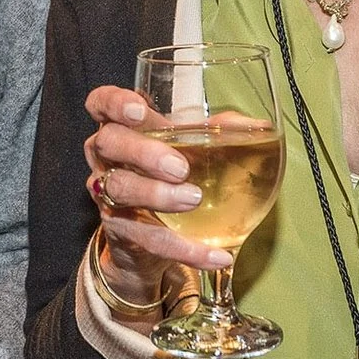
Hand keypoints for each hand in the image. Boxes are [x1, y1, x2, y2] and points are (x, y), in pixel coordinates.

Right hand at [81, 85, 228, 303]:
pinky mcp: (123, 232)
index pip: (101, 104)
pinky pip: (149, 239)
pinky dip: (186, 248)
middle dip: (142, 152)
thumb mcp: (192, 148)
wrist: (154, 238)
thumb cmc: (172, 176)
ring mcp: (109, 195)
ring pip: (120, 189)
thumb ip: (220, 132)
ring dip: (157, 195)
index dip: (113, 103)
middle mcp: (107, 158)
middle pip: (108, 143)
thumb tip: (257, 125)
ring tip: (193, 199)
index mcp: (124, 128)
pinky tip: (218, 254)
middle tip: (179, 167)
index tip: (137, 111)